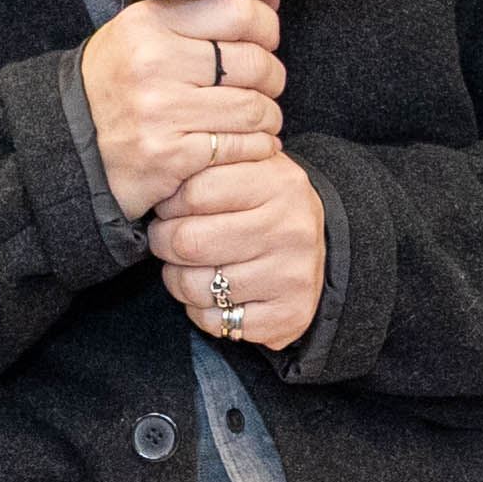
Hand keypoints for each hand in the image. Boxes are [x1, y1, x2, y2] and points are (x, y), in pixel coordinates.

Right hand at [83, 0, 284, 218]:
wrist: (72, 141)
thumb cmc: (121, 84)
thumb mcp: (146, 34)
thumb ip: (203, 13)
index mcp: (149, 24)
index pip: (238, 12)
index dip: (265, 27)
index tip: (264, 40)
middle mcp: (153, 64)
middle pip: (254, 63)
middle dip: (271, 77)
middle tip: (264, 85)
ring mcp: (160, 111)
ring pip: (254, 108)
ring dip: (268, 116)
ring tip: (257, 117)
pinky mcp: (169, 154)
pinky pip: (242, 146)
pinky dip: (256, 147)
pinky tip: (245, 143)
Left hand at [140, 148, 324, 353]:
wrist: (318, 250)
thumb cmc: (266, 205)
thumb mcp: (248, 169)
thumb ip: (211, 161)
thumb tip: (164, 171)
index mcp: (279, 183)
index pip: (193, 192)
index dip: (170, 204)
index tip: (173, 207)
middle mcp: (290, 229)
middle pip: (186, 242)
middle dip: (165, 242)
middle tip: (172, 238)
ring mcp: (291, 275)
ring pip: (193, 286)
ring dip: (179, 279)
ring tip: (193, 267)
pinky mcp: (288, 315)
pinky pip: (213, 320)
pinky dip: (202, 311)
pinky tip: (217, 295)